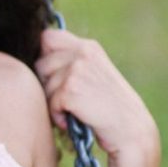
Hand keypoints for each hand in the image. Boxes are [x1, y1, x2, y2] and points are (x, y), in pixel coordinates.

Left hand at [35, 29, 159, 164]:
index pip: (48, 37)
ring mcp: (77, 69)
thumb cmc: (109, 105)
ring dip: (54, 103)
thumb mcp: (94, 73)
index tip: (56, 75)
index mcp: (88, 46)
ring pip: (44, 85)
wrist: (130, 128)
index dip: (45, 57)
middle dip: (47, 84)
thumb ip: (71, 61)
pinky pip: (49, 102)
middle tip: (67, 99)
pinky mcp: (71, 89)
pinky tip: (72, 120)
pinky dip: (57, 116)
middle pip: (41, 64)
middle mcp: (82, 53)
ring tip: (74, 110)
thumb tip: (37, 59)